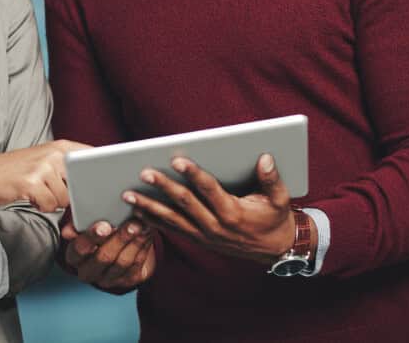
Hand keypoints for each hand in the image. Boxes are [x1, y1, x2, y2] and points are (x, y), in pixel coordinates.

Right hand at [0, 139, 88, 212]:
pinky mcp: (32, 183)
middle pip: (80, 184)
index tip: (93, 182)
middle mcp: (54, 154)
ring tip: (38, 192)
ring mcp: (43, 168)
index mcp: (60, 146)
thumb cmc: (16, 171)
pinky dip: (42, 206)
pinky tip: (31, 197)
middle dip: (72, 194)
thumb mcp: (44, 159)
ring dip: (53, 201)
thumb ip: (67, 165)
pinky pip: (50, 205)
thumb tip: (92, 179)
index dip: (95, 173)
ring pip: (65, 198)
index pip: (92, 157)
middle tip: (55, 192)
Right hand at [62, 217, 156, 290]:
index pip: (79, 249)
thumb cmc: (98, 231)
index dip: (92, 237)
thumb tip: (69, 232)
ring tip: (142, 225)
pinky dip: (143, 247)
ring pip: (122, 262)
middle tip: (131, 223)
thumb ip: (77, 224)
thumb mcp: (84, 224)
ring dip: (134, 242)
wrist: (115, 246)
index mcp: (74, 257)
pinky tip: (147, 232)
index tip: (104, 225)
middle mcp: (88, 272)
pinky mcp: (127, 280)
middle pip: (104, 257)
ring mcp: (108, 279)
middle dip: (119, 239)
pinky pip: (136, 265)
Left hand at [124, 154, 294, 264]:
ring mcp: (205, 236)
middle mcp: (215, 226)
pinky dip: (153, 221)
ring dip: (149, 207)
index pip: (209, 190)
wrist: (275, 250)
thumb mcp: (280, 199)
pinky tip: (136, 212)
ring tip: (127, 195)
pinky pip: (173, 230)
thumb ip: (272, 178)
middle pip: (184, 204)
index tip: (177, 160)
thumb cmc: (276, 219)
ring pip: (172, 220)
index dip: (193, 174)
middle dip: (163, 187)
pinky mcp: (199, 240)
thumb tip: (265, 157)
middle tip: (144, 172)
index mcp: (234, 213)